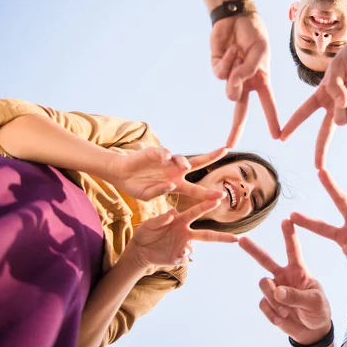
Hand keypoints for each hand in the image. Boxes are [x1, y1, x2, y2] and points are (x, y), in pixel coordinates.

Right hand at [108, 146, 227, 201]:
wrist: (121, 175)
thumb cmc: (137, 186)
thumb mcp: (147, 196)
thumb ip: (159, 192)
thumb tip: (171, 186)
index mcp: (177, 184)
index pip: (196, 189)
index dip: (208, 193)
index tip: (223, 196)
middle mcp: (175, 171)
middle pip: (198, 163)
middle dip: (211, 157)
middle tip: (225, 150)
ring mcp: (167, 161)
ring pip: (181, 159)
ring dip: (183, 162)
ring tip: (185, 167)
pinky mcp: (155, 153)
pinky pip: (163, 153)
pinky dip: (165, 155)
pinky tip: (165, 158)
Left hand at [128, 199, 237, 269]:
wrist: (139, 250)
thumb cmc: (145, 232)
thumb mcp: (150, 224)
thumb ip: (161, 219)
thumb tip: (173, 212)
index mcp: (180, 220)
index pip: (196, 212)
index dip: (206, 206)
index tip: (218, 200)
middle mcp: (185, 232)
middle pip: (207, 235)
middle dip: (222, 237)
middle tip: (236, 239)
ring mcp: (182, 246)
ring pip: (195, 249)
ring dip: (190, 250)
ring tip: (182, 250)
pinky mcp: (177, 257)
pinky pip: (185, 259)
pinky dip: (182, 258)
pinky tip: (175, 256)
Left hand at [211, 13, 280, 147]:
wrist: (236, 16)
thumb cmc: (254, 33)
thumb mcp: (260, 51)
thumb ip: (250, 70)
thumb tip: (234, 85)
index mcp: (261, 80)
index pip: (268, 104)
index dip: (273, 120)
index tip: (277, 136)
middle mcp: (245, 82)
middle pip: (240, 110)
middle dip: (235, 128)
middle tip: (230, 144)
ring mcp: (230, 76)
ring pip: (231, 92)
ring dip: (236, 77)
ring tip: (240, 57)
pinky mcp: (217, 68)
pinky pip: (221, 74)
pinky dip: (228, 60)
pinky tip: (231, 48)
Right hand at [239, 220, 331, 344]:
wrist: (312, 331)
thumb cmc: (318, 310)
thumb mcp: (315, 302)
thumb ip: (297, 296)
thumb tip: (277, 291)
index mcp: (299, 271)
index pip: (293, 250)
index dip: (289, 235)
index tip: (286, 220)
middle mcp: (284, 276)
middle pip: (265, 260)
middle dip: (253, 250)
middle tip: (242, 240)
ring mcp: (275, 289)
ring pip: (264, 284)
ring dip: (274, 298)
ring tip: (287, 310)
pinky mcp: (268, 303)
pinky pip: (263, 303)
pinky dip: (273, 313)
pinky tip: (282, 318)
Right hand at [280, 36, 346, 168]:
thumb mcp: (336, 68)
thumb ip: (334, 86)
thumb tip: (340, 104)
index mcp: (322, 94)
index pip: (304, 112)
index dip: (293, 124)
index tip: (282, 137)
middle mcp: (334, 105)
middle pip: (324, 133)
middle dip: (320, 150)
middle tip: (317, 167)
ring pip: (340, 122)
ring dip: (342, 110)